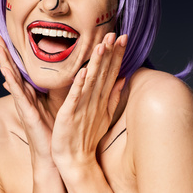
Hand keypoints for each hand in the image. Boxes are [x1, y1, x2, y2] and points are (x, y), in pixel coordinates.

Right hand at [0, 32, 55, 159]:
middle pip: (9, 68)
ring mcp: (22, 103)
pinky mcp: (26, 112)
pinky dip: (11, 81)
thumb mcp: (54, 103)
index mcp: (30, 92)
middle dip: (0, 51)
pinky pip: (17, 93)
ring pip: (10, 77)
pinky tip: (5, 70)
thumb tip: (53, 73)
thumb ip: (51, 87)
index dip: (9, 51)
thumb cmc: (54, 130)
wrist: (54, 153)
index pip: (18, 67)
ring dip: (1, 60)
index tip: (1, 35)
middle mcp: (23, 95)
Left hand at [51, 33, 126, 166]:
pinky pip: (75, 97)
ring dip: (97, 63)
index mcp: (101, 98)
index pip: (111, 71)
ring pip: (91, 81)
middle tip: (115, 33)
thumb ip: (113, 95)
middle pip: (104, 72)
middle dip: (110, 53)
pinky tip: (83, 72)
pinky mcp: (70, 114)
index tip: (122, 36)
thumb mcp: (103, 113)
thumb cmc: (86, 136)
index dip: (117, 54)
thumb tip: (123, 78)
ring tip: (102, 46)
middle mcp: (95, 100)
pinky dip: (79, 85)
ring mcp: (84, 107)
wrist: (75, 158)